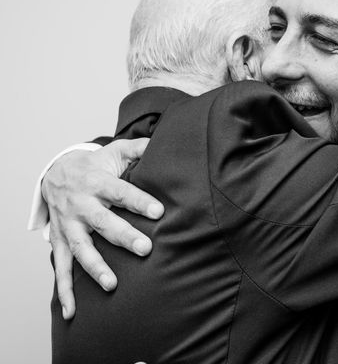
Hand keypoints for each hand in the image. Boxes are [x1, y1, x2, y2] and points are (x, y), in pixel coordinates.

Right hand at [43, 138, 163, 319]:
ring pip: (80, 248)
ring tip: (112, 284)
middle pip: (103, 222)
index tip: (158, 213)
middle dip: (123, 236)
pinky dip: (64, 291)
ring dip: (95, 267)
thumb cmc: (95, 165)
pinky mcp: (59, 240)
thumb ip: (139, 149)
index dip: (139, 201)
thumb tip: (163, 144)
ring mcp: (68, 225)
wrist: (55, 172)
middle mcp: (81, 205)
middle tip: (145, 249)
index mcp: (97, 182)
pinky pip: (60, 267)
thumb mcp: (115, 152)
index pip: (121, 192)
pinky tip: (73, 311)